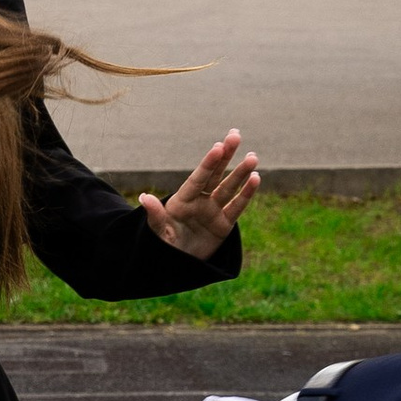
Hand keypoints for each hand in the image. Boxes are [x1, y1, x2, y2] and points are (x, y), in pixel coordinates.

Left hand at [141, 126, 258, 259]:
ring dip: (241, 172)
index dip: (208, 163)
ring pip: (229, 188)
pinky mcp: (224, 225)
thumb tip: (144, 198)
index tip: (218, 146)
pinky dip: (247, 194)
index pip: (197, 178)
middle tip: (235, 135)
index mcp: (182, 200)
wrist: (176, 265)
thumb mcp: (158, 233)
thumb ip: (155, 215)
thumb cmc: (164, 247)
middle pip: (215, 175)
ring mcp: (213, 211)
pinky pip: (237, 207)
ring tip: (253, 157)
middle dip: (225, 156)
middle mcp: (199, 201)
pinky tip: (256, 178)